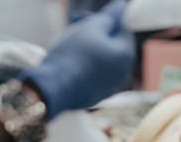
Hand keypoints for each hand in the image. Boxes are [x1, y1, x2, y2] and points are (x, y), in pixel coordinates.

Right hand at [19, 0, 134, 119]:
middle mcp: (124, 72)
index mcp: (126, 55)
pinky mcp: (100, 94)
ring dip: (91, 47)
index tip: (84, 18)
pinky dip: (87, 64)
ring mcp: (113, 86)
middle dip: (95, 33)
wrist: (54, 88)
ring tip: (69, 43)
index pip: (123, 30)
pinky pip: (97, 73)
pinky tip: (71, 61)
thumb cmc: (72, 54)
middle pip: (114, 45)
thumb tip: (122, 5)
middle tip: (73, 27)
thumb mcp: (90, 28)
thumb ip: (109, 16)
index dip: (105, 20)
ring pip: (105, 59)